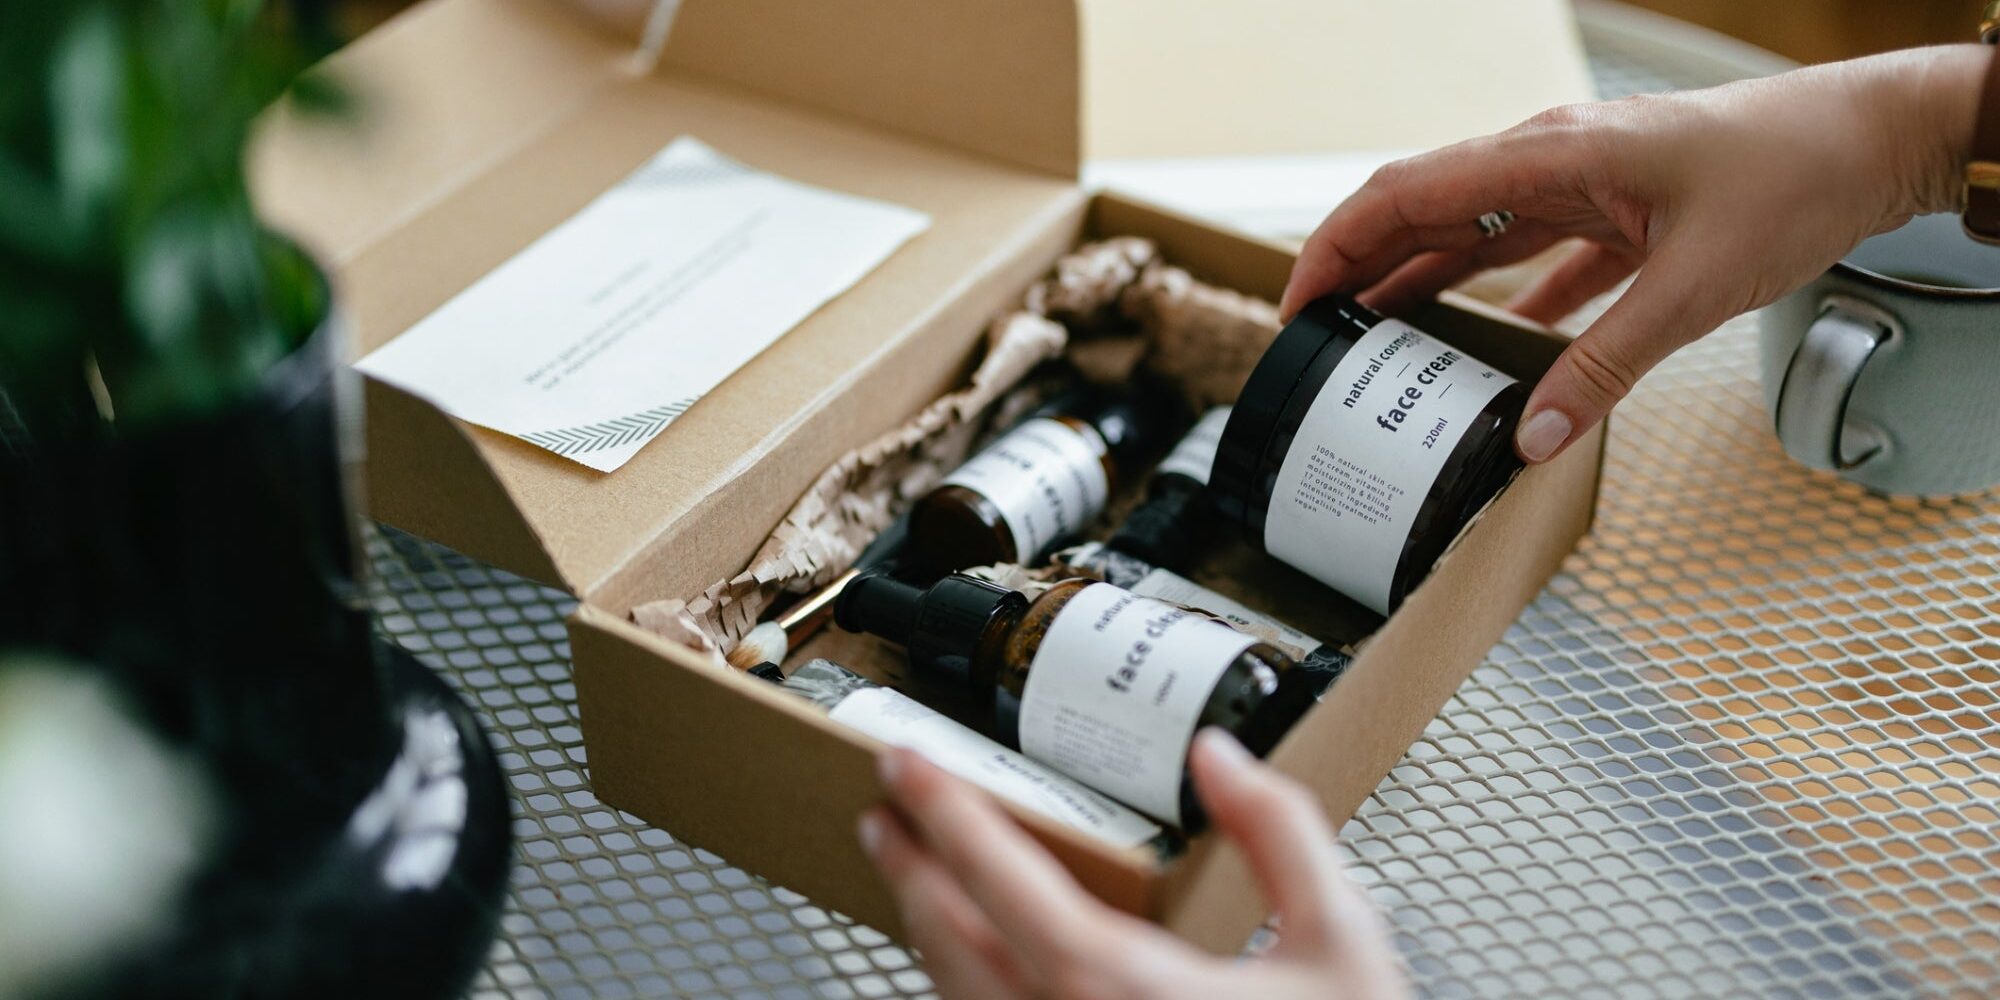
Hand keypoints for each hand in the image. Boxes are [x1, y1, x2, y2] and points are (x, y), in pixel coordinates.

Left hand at [857, 729, 1408, 998]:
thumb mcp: (1344, 946)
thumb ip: (1281, 835)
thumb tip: (1221, 760)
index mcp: (1123, 992)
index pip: (1001, 882)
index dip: (945, 813)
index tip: (906, 765)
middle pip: (949, 942)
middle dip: (911, 867)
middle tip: (889, 810)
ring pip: (953, 999)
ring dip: (928, 932)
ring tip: (920, 877)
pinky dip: (961, 990)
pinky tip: (972, 967)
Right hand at [1281, 45, 1988, 463]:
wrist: (1876, 141)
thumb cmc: (1795, 173)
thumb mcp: (1693, 287)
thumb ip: (1605, 365)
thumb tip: (1535, 436)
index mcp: (1548, 154)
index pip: (1403, 192)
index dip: (1336, 247)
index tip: (1298, 305)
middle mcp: (1550, 159)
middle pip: (1422, 209)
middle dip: (1359, 269)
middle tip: (1318, 336)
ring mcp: (1582, 181)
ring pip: (1472, 230)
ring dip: (1420, 282)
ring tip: (1378, 342)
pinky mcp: (1616, 208)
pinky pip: (1533, 253)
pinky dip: (1500, 296)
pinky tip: (1489, 341)